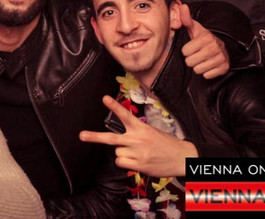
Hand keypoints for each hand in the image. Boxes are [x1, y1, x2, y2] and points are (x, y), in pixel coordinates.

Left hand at [79, 95, 197, 176]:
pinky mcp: (139, 165)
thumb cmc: (165, 144)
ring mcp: (138, 153)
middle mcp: (137, 139)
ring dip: (123, 153)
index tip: (105, 98)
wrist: (182, 158)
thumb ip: (135, 132)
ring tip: (137, 153)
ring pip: (117, 152)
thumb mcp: (151, 131)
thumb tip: (119, 140)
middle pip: (111, 138)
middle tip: (82, 135)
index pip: (125, 115)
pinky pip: (121, 163)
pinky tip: (137, 161)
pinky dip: (125, 163)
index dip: (114, 106)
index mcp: (141, 128)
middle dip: (95, 137)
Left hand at [177, 1, 229, 78]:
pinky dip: (206, 72)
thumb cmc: (201, 38)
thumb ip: (185, 18)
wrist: (219, 48)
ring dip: (198, 66)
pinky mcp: (225, 68)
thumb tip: (182, 5)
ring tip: (202, 59)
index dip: (186, 50)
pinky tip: (208, 65)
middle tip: (196, 54)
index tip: (191, 47)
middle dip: (191, 59)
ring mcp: (221, 58)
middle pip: (190, 62)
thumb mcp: (193, 28)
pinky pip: (207, 76)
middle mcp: (215, 47)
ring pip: (198, 70)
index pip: (185, 51)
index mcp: (206, 37)